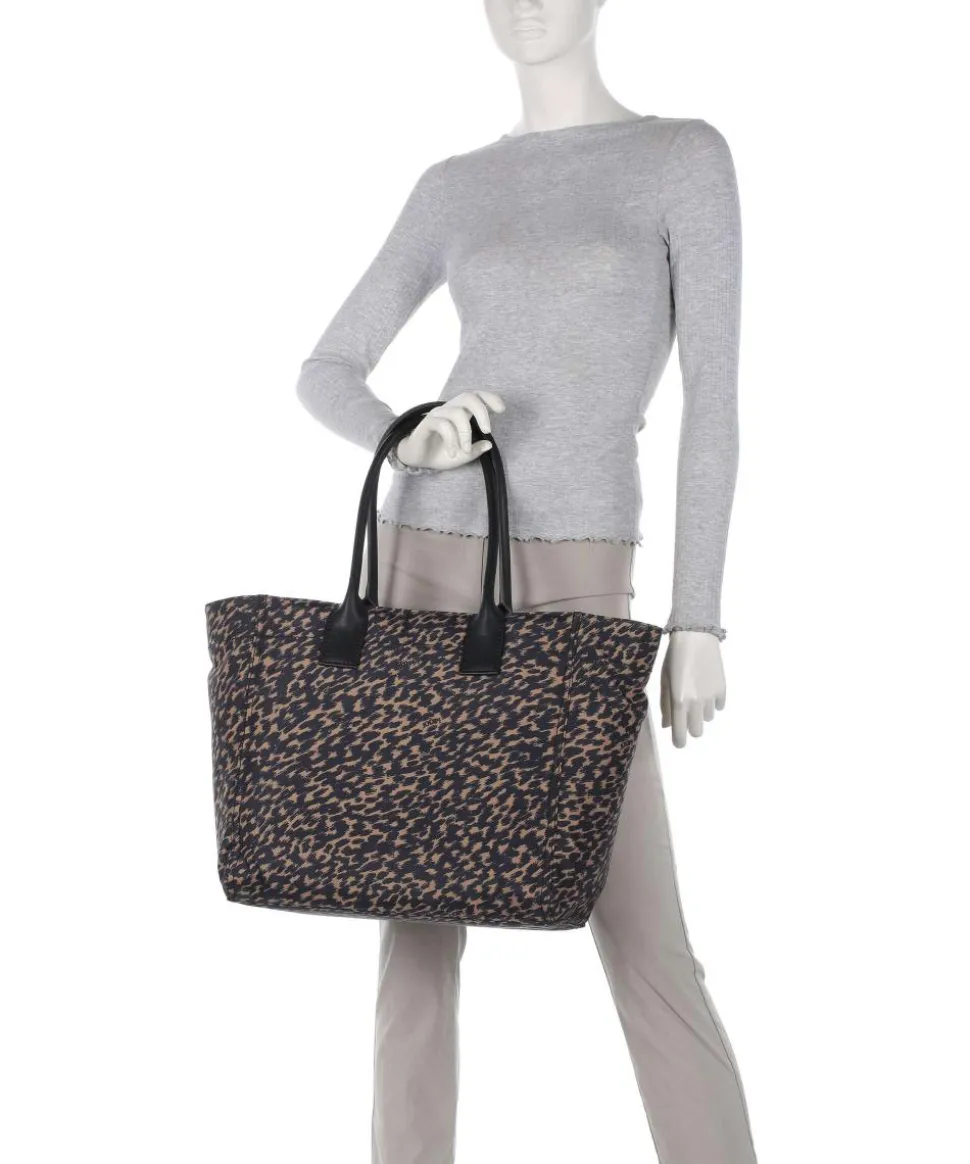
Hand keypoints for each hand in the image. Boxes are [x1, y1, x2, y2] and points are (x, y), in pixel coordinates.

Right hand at [395, 390, 504, 470]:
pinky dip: (452, 440)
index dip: (490, 398)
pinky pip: (443, 425)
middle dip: (482, 412)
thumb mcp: (462, 456)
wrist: (417, 459)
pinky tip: (453, 453)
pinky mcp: (427, 423)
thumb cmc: (440, 453)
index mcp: (461, 412)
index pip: (476, 396)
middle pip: (468, 397)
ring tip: (465, 450)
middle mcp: (450, 409)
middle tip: (488, 431)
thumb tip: (489, 445)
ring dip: (466, 434)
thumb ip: (475, 450)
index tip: (502, 409)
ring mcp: (438, 414)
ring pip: (457, 413)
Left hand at [659, 631, 726, 747]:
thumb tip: (667, 725)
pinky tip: (706, 689)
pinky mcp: (723, 690)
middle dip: (691, 728)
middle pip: (697, 732)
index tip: (678, 742)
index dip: (679, 741)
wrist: (696, 637)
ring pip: (708, 719)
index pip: (680, 733)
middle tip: (686, 717)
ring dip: (701, 712)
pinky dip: (712, 703)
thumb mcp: (664, 681)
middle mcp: (696, 703)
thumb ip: (665, 705)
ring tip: (696, 694)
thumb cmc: (674, 658)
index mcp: (678, 701)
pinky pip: (718, 706)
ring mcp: (711, 697)